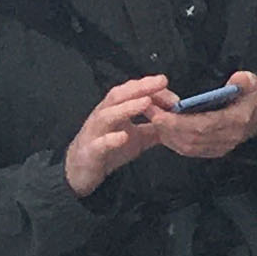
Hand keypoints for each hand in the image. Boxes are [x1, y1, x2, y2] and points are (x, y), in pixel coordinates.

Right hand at [64, 77, 180, 196]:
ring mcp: (94, 134)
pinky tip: (123, 136)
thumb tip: (176, 118)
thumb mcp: (136, 137)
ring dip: (126, 108)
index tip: (165, 83)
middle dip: (138, 88)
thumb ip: (154, 127)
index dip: (147, 86)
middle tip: (160, 82)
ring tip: (146, 102)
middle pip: (117, 96)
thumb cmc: (107, 151)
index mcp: (113, 111)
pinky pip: (98, 145)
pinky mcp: (90, 153)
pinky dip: (110, 140)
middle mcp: (102, 117)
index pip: (129, 92)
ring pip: (106, 116)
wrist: (80, 173)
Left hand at [148, 70, 256, 162]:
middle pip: (190, 138)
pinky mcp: (212, 151)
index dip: (179, 122)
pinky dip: (172, 141)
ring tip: (152, 118)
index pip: (203, 126)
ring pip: (186, 146)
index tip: (159, 114)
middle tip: (148, 112)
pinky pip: (188, 150)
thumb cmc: (253, 99)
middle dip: (166, 127)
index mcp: (237, 121)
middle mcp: (227, 138)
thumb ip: (245, 81)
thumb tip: (236, 79)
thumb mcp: (254, 84)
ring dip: (166, 134)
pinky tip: (163, 129)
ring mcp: (219, 147)